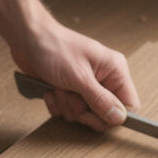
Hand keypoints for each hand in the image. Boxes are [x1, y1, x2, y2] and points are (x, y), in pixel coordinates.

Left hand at [12, 20, 139, 132]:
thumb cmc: (55, 48)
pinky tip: (51, 90)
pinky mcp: (71, 92)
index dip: (112, 117)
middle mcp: (104, 80)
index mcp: (115, 71)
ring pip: (83, 115)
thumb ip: (101, 100)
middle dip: (81, 110)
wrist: (28, 39)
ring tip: (58, 87)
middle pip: (104, 115)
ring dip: (66, 105)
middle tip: (70, 94)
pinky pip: (68, 112)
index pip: (129, 105)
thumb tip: (119, 118)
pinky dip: (56, 105)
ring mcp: (87, 87)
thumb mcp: (79, 77)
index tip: (92, 114)